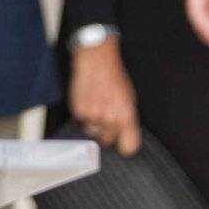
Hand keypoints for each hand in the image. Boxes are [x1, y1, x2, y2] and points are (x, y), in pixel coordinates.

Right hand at [66, 38, 140, 155]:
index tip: (124, 142)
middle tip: (107, 117)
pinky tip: (88, 100)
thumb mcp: (129, 99)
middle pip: (108, 141)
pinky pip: (82, 120)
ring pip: (93, 131)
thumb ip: (127, 119)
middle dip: (107, 132)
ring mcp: (93, 116)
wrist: (96, 61)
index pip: (128, 147)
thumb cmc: (114, 77)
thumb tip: (125, 133)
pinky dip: (84, 113)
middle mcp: (110, 120)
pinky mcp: (79, 111)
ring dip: (94, 123)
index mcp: (126, 117)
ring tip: (97, 105)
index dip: (125, 145)